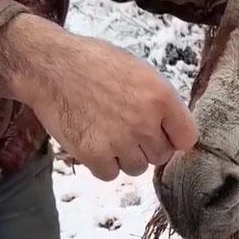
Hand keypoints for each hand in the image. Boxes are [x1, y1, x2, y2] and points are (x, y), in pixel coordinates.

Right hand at [0, 13, 197, 180]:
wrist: (51, 66)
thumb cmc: (95, 63)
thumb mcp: (139, 71)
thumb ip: (160, 102)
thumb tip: (173, 130)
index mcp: (161, 96)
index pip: (187, 138)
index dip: (174, 137)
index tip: (162, 133)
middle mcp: (145, 121)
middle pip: (161, 156)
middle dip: (147, 147)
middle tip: (126, 128)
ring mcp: (120, 140)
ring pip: (136, 168)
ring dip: (124, 157)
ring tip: (107, 132)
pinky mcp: (94, 154)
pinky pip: (110, 175)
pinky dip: (102, 164)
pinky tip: (93, 141)